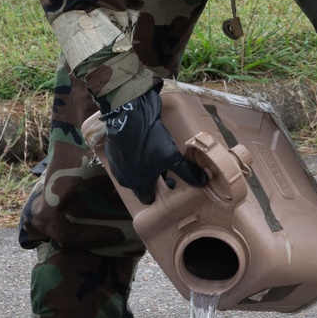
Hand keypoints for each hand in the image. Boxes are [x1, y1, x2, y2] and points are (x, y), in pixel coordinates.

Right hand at [100, 88, 206, 204]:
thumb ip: (187, 171)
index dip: (159, 194)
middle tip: (164, 166)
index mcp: (140, 184)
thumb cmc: (151, 142)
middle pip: (141, 185)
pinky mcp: (111, 153)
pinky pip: (124, 160)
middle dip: (152, 179)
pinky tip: (141, 147)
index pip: (148, 199)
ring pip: (132, 173)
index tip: (169, 182)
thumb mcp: (173, 156)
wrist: (128, 118)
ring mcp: (117, 167)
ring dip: (141, 168)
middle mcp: (126, 180)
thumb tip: (204, 181)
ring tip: (153, 155)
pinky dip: (132, 157)